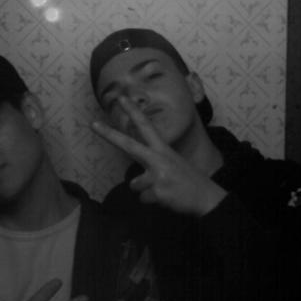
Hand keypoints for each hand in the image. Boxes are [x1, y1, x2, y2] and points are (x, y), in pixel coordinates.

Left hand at [92, 97, 226, 215]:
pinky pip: (144, 199)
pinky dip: (153, 202)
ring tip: (165, 191)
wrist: (207, 199)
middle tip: (92, 124)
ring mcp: (157, 176)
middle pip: (128, 145)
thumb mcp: (175, 166)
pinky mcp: (157, 192)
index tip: (122, 99)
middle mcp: (159, 160)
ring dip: (146, 191)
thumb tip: (135, 180)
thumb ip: (155, 166)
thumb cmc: (190, 183)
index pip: (147, 127)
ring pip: (135, 185)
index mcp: (164, 150)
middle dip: (109, 134)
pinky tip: (167, 199)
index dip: (134, 112)